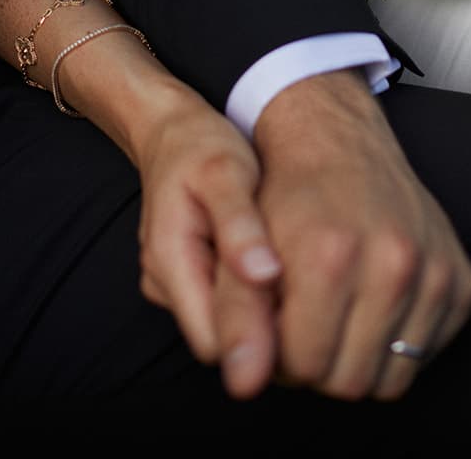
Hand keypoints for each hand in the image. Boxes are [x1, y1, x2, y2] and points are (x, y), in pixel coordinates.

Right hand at [132, 82, 283, 372]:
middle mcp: (165, 283)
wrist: (172, 127)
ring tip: (286, 265)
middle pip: (223, 342)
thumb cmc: (199, 145)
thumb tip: (264, 277)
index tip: (304, 309)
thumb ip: (240, 226)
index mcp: (169, 259)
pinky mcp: (190, 279)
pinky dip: (251, 295)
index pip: (218, 342)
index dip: (262, 338)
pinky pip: (224, 307)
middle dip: (265, 328)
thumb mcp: (225, 171)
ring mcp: (174, 285)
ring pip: (225, 328)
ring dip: (259, 311)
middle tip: (305, 286)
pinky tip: (271, 261)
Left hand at [241, 70, 470, 403]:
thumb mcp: (242, 244)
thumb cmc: (285, 194)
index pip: (304, 366)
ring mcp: (435, 271)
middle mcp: (392, 262)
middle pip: (349, 382)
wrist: (338, 140)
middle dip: (319, 364)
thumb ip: (236, 316)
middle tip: (304, 325)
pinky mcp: (463, 280)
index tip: (276, 325)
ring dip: (358, 360)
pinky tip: (370, 305)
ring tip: (334, 318)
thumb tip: (242, 386)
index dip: (280, 355)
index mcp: (330, 254)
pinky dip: (397, 344)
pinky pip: (428, 355)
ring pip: (392, 379)